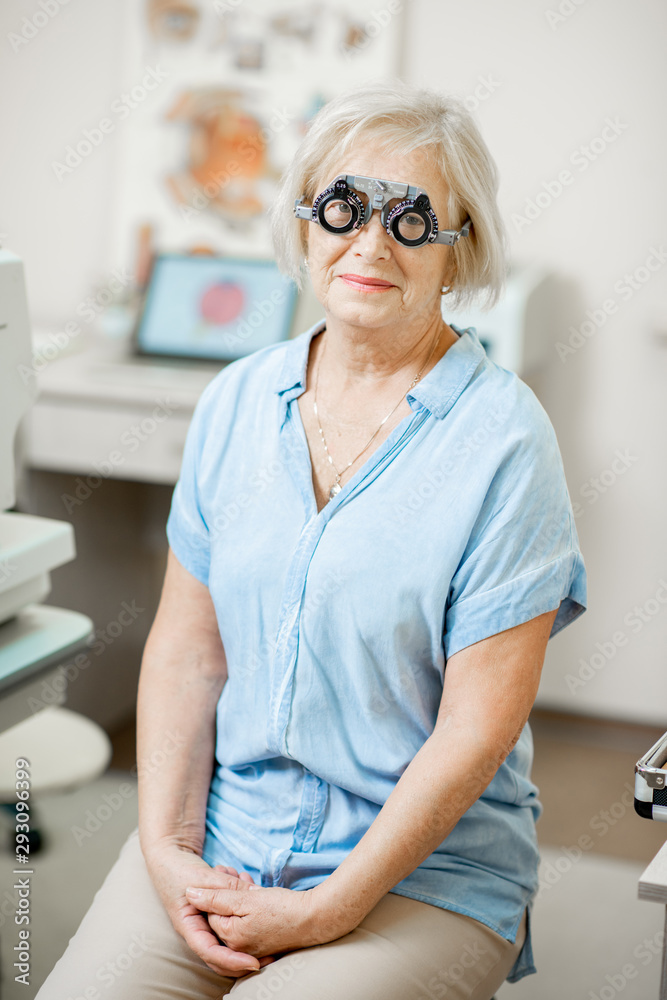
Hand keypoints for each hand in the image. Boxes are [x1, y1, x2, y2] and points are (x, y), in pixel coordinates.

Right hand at [144, 843, 276, 976]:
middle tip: (271, 946)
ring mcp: (208, 919)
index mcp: (190, 927)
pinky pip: (233, 909)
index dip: (232, 960)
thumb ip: (227, 886)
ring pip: (232, 926)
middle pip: (224, 949)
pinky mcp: (216, 909)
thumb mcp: (203, 876)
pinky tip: (243, 875)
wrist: (169, 856)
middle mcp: (200, 928)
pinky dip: (241, 895)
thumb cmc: (177, 869)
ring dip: (244, 905)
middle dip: (247, 945)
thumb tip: (253, 893)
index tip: (254, 963)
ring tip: (244, 877)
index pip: (211, 953)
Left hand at [184, 881, 356, 957]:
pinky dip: (248, 905)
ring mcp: (249, 946)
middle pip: (221, 913)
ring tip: (248, 881)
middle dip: (227, 891)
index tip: (226, 873)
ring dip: (237, 896)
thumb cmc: (281, 908)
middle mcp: (236, 947)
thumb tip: (189, 894)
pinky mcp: (261, 942)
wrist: (314, 919)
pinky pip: (246, 921)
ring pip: (234, 915)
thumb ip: (215, 897)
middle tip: (237, 875)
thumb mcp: (245, 898)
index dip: (216, 888)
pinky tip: (256, 892)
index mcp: (229, 937)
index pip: (209, 910)